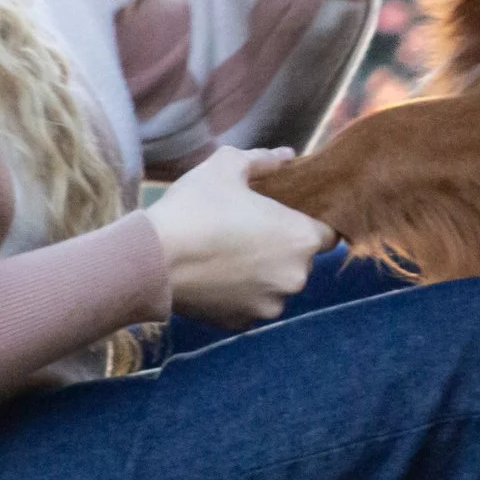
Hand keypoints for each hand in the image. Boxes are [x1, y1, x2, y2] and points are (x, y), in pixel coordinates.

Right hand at [145, 146, 334, 327]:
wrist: (152, 260)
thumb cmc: (195, 207)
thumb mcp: (227, 165)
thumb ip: (264, 159)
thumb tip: (286, 155)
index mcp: (301, 238)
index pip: (327, 233)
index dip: (308, 222)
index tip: (285, 215)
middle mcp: (295, 277)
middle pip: (301, 260)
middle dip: (282, 246)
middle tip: (251, 229)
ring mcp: (270, 305)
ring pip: (276, 284)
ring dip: (263, 272)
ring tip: (230, 253)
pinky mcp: (243, 324)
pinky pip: (251, 304)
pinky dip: (241, 292)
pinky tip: (216, 275)